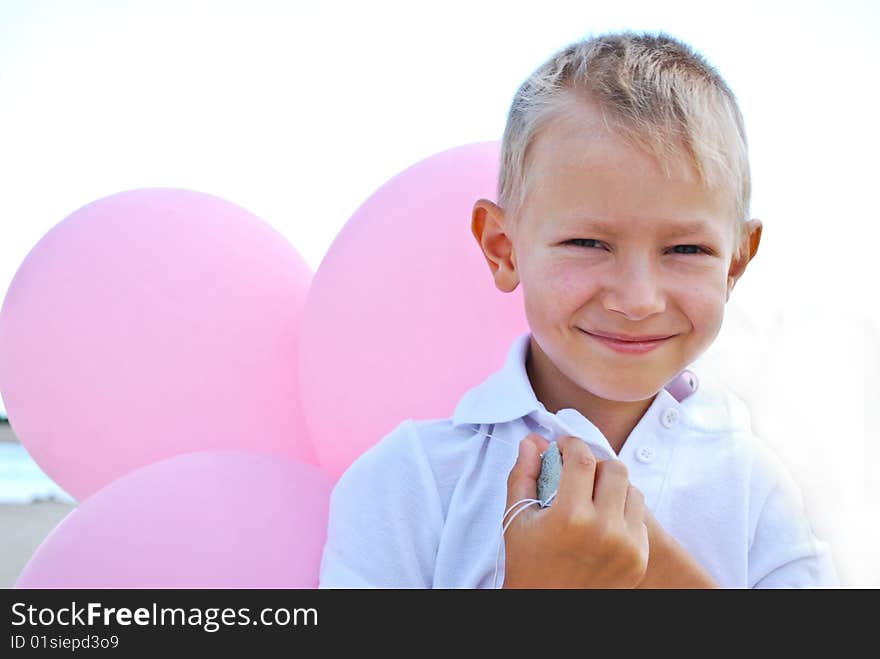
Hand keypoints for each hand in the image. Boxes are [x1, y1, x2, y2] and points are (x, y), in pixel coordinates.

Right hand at [502, 434, 648, 588]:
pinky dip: (622, 513)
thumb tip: (533, 440)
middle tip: (577, 475)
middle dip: (594, 465)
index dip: (571, 444)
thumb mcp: (517, 519)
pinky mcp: (639, 559)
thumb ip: (523, 474)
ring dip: (612, 488)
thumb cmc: (528, 564)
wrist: (549, 610)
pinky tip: (602, 523)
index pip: (582, 458)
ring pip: (633, 490)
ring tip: (591, 499)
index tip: (563, 448)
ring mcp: (627, 546)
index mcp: (570, 516)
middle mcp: (604, 529)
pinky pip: (640, 518)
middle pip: (615, 469)